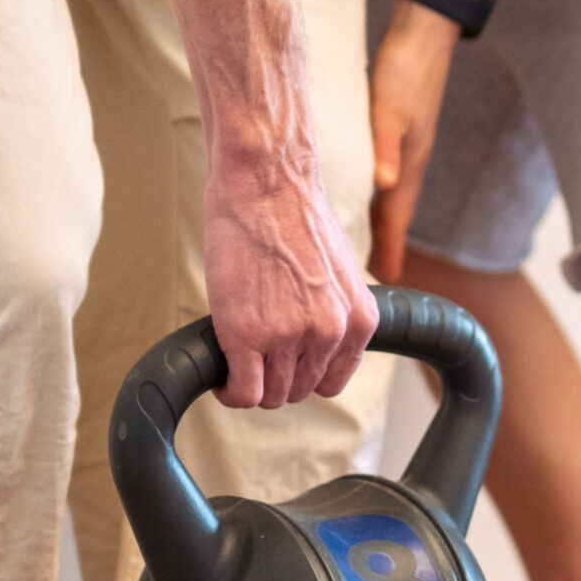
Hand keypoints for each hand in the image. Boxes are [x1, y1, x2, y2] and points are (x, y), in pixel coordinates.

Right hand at [202, 155, 377, 409]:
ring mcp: (289, 336)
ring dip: (250, 383)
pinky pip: (242, 392)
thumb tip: (309, 344)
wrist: (266, 184)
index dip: (301, 375)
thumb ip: (332, 312)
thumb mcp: (336, 274)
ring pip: (270, 396)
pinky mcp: (247, 334)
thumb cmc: (292, 217)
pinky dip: (229, 391)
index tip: (282, 364)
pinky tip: (222, 374)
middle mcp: (331, 333)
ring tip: (236, 360)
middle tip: (252, 355)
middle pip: (298, 390)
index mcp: (358, 320)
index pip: (331, 381)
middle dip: (273, 377)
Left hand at [368, 2, 462, 282]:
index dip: (388, 248)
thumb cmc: (406, 68)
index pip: (395, 216)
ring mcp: (404, 146)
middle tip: (371, 275)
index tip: (384, 279)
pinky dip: (372, 192)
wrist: (424, 29)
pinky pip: (381, 174)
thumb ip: (386, 147)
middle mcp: (408, 160)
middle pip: (392, 212)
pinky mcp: (394, 130)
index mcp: (408, 162)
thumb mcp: (391, 109)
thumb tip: (386, 187)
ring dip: (378, 221)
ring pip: (387, 195)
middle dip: (383, 243)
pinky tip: (363, 190)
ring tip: (366, 244)